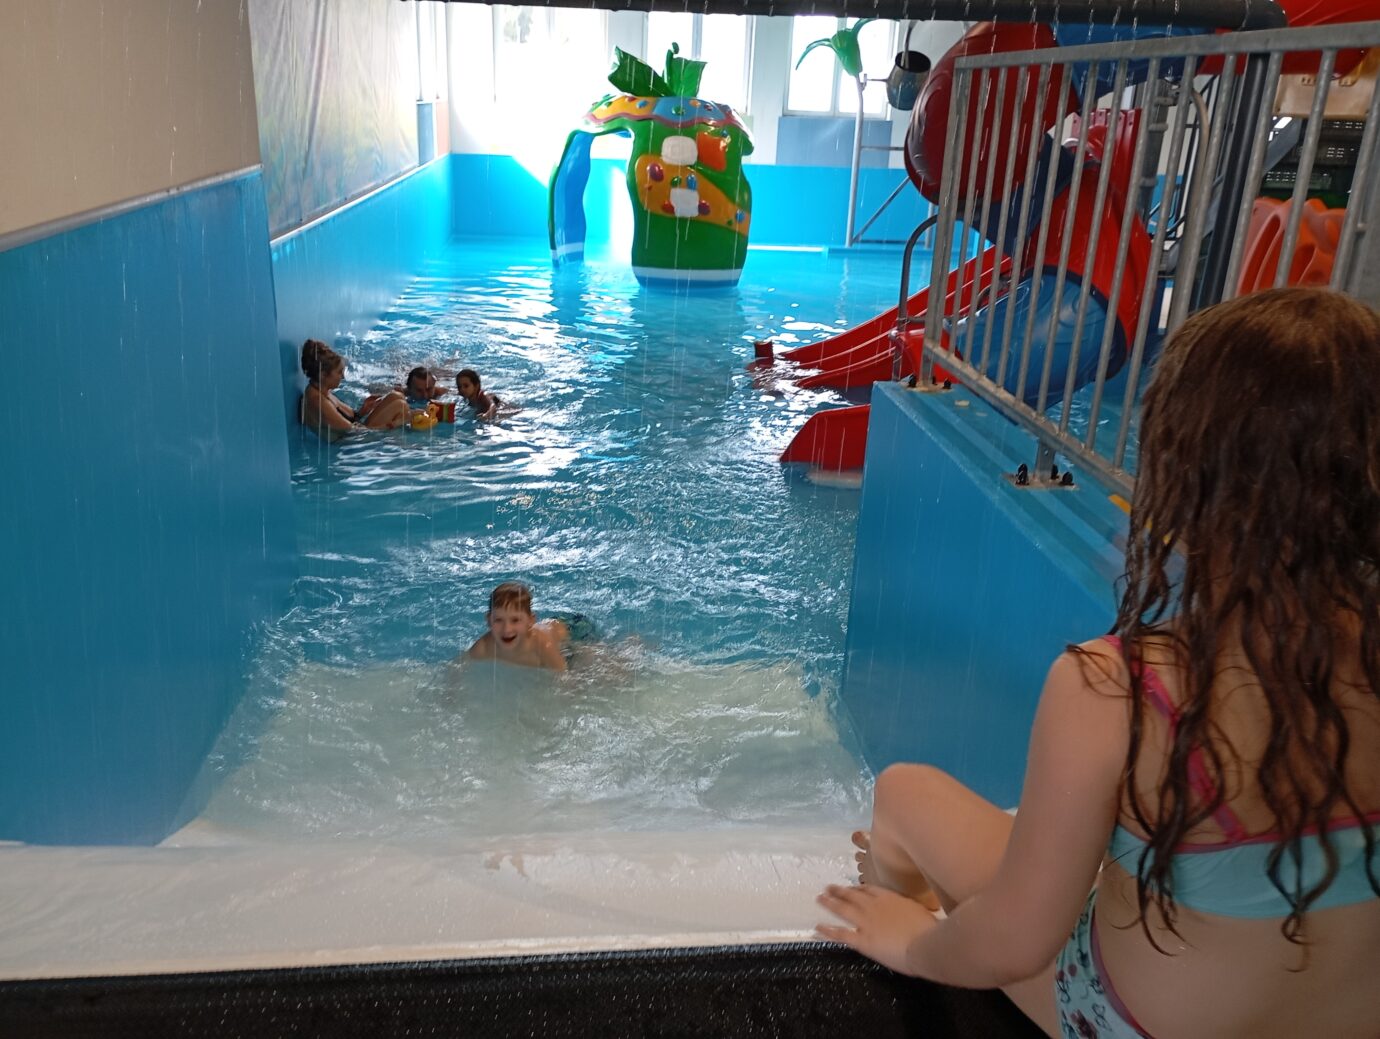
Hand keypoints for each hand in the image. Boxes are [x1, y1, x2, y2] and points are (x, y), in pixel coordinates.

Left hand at [815, 883, 938, 975]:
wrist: (925, 943)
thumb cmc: (928, 929)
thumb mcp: (919, 910)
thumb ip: (907, 908)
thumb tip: (907, 909)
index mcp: (889, 897)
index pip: (868, 889)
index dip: (857, 888)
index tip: (851, 888)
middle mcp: (874, 906)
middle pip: (851, 895)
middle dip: (838, 891)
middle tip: (828, 887)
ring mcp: (866, 922)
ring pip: (842, 909)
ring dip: (829, 903)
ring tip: (819, 899)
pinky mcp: (862, 940)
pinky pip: (841, 933)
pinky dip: (827, 930)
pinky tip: (818, 927)